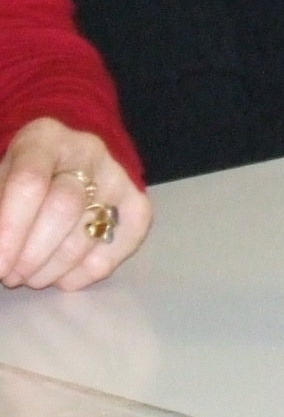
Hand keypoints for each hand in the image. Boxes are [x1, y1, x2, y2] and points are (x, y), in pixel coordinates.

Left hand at [0, 120, 149, 290]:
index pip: (29, 183)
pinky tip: (62, 276)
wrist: (62, 163)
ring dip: (54, 269)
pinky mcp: (138, 202)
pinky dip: (89, 271)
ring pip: (90, 233)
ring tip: (29, 277)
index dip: (11, 229)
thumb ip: (0, 208)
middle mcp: (88, 152)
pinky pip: (123, 244)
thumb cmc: (20, 178)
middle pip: (65, 208)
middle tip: (10, 276)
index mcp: (44, 138)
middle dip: (32, 254)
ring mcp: (118, 177)